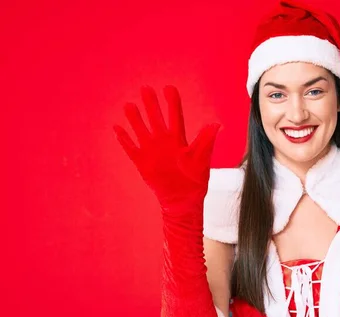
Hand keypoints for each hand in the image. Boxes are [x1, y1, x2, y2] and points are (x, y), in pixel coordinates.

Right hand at [113, 86, 219, 212]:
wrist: (183, 200)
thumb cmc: (195, 180)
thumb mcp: (202, 159)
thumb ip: (206, 141)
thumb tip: (216, 124)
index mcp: (179, 139)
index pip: (175, 116)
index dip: (172, 102)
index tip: (168, 87)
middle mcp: (164, 141)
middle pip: (155, 118)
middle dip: (151, 104)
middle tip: (145, 88)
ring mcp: (152, 151)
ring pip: (141, 130)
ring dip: (135, 118)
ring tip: (129, 105)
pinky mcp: (142, 162)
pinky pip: (130, 148)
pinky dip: (124, 139)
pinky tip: (117, 128)